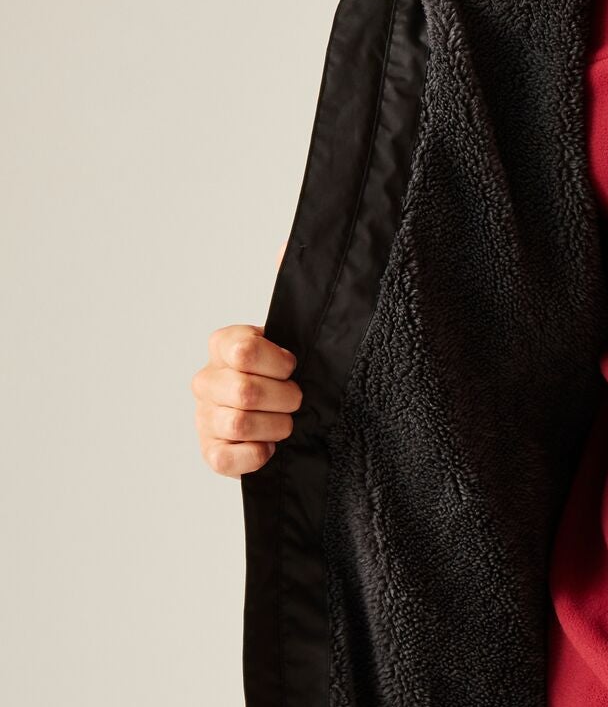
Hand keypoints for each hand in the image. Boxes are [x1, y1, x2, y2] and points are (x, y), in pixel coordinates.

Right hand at [191, 241, 300, 476]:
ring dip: (275, 425)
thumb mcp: (302, 326)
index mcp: (226, 344)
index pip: (239, 348)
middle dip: (283, 398)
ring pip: (237, 423)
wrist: (297, 408)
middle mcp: (209, 379)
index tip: (294, 364)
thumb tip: (287, 248)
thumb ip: (294, 283)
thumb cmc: (296, 367)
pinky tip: (269, 446)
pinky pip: (222, 458)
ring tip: (287, 422)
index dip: (275, 360)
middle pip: (243, 391)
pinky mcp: (212, 450)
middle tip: (299, 397)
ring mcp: (206, 416)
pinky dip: (253, 455)